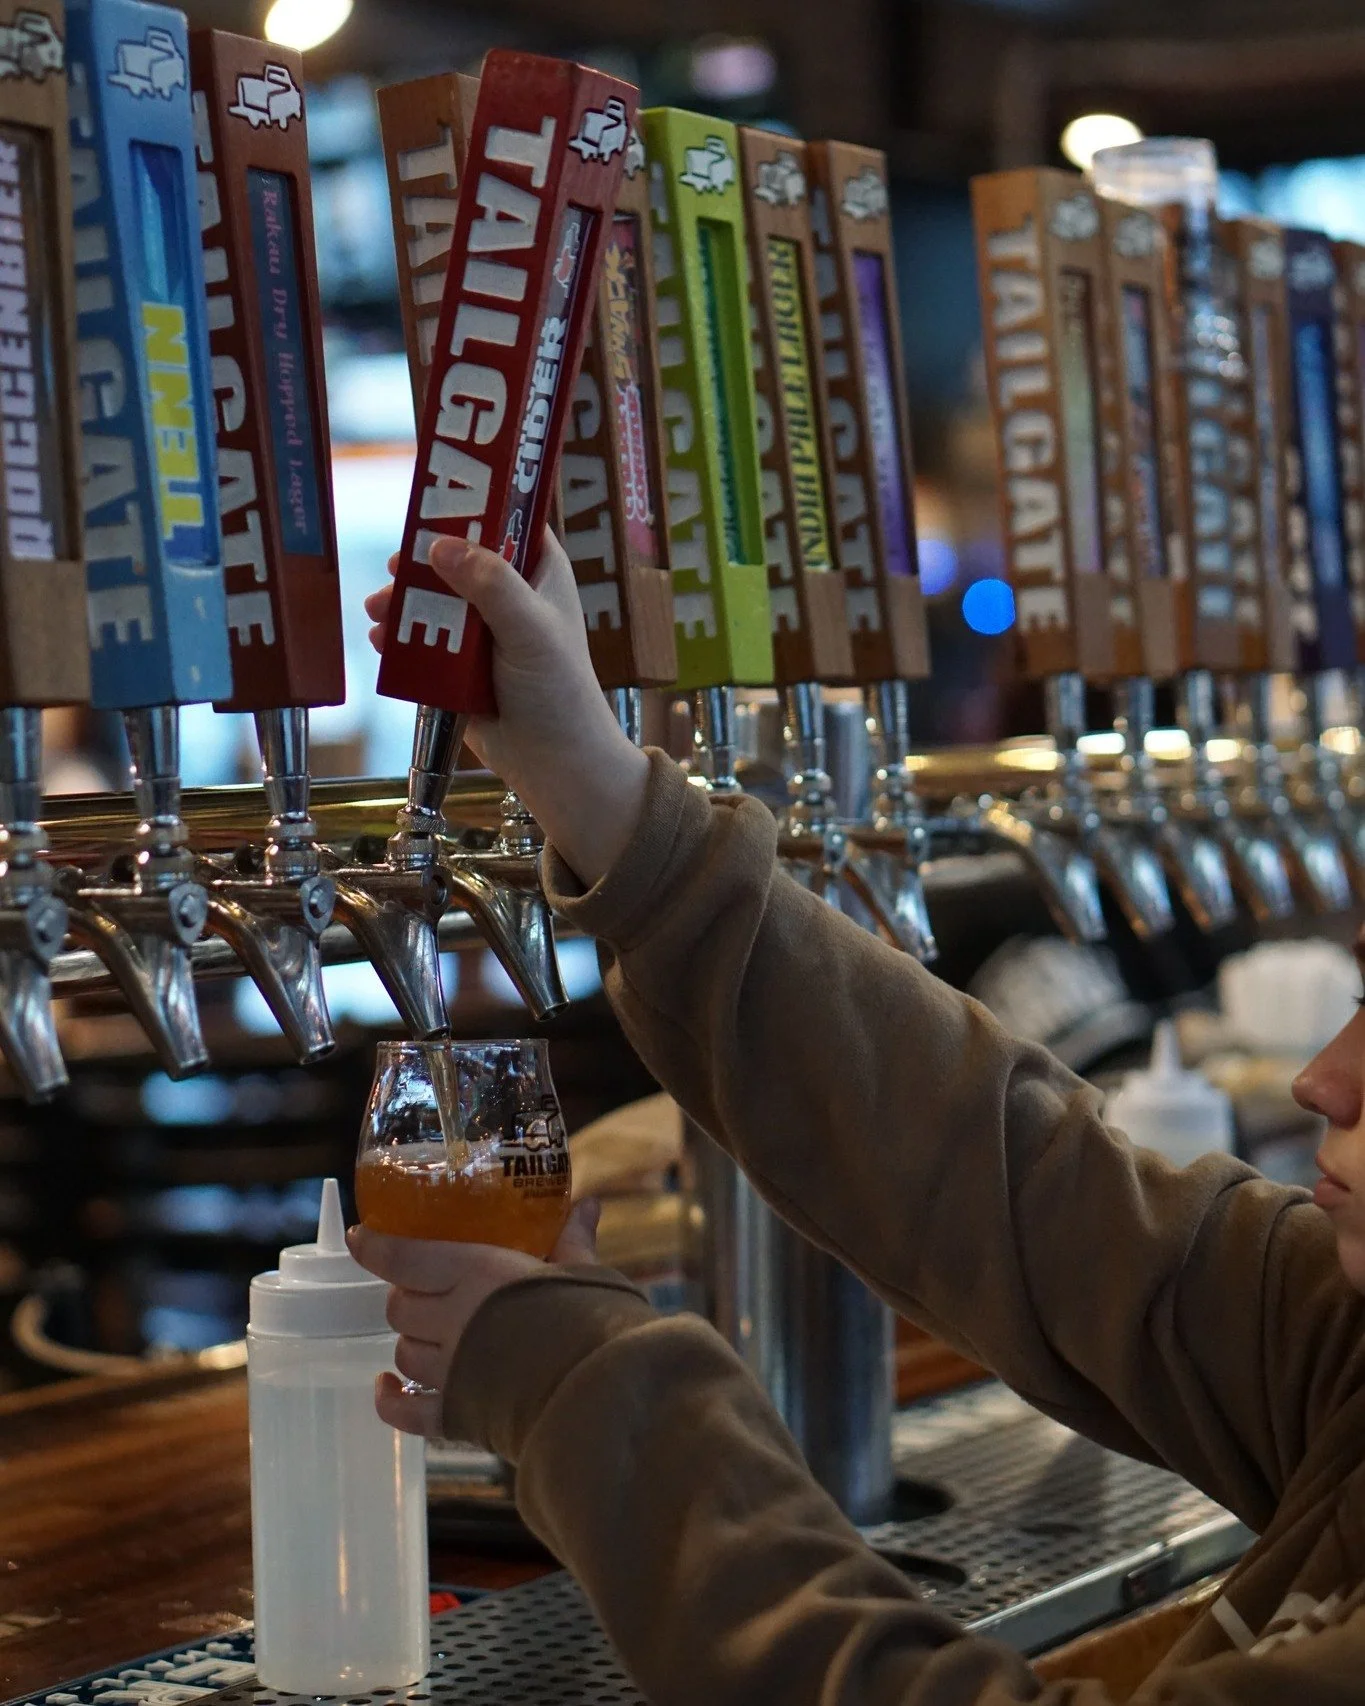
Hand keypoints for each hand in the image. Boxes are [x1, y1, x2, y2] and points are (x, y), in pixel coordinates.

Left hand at [348, 1197, 601, 1438]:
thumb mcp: (583, 1271)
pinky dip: (391, 1401)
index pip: (404, 1257)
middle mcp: (454, 1320)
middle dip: (405, 1296)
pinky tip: (388, 1387)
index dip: (376, 1247)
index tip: (362, 1237)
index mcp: (478, 1274)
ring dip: (410, 1342)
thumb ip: (573, 1241)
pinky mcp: (459, 1415)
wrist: (605, 1393)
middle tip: (424, 1289)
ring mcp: (452, 1371)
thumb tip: (587, 1205)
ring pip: (404, 1354)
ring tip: (430, 1335)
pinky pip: (407, 1412)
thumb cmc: (596, 1320)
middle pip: (401, 1307)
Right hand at [366, 530, 649, 886]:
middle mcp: (511, 593)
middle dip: (421, 562)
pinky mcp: (461, 665)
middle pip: (457, 557)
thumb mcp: (528, 629)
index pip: (505, 517)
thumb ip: (490, 584)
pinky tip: (382, 642)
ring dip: (403, 602)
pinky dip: (402, 639)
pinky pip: (425, 641)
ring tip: (377, 612)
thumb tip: (441, 545)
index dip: (470, 502)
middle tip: (393, 567)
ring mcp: (484, 630)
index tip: (431, 494)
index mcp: (539, 570)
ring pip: (435, 600)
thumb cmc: (558, 691)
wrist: (553, 762)